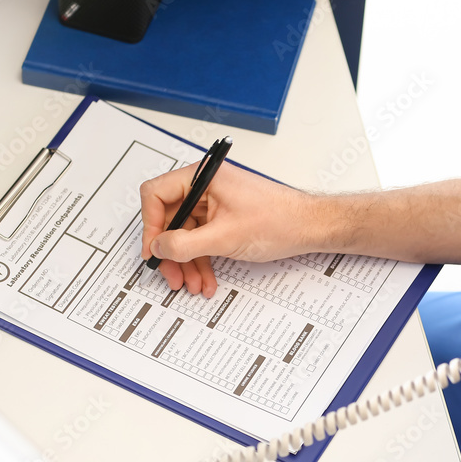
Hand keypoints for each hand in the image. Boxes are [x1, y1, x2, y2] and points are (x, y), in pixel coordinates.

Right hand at [140, 162, 316, 296]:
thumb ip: (185, 243)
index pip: (156, 195)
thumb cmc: (279, 221)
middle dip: (172, 253)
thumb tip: (158, 247)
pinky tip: (206, 279)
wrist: (309, 228)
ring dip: (188, 262)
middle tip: (172, 276)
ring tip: (193, 284)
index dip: (151, 225)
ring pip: (187, 235)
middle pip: (171, 220)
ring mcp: (216, 203)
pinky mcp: (225, 219)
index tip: (153, 251)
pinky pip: (204, 240)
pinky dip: (203, 260)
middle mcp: (206, 186)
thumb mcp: (224, 237)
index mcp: (202, 177)